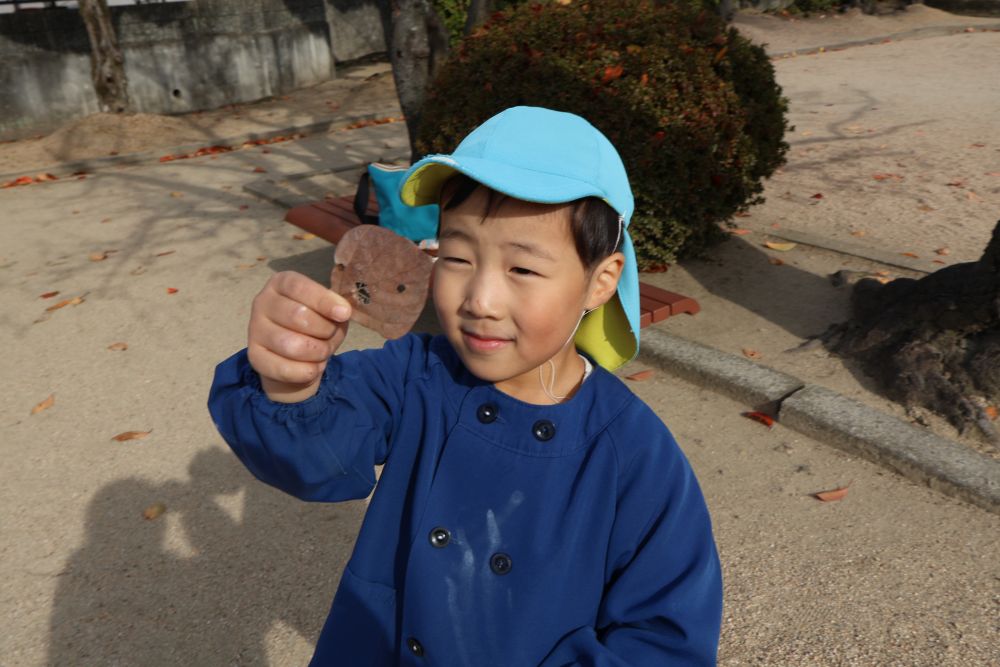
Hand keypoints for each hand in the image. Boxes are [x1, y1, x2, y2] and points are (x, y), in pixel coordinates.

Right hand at [247, 271, 351, 401]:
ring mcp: (255, 329)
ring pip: (291, 344)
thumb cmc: (315, 325)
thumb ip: (336, 308)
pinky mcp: (254, 356)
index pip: (300, 287)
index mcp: (281, 283)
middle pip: (297, 315)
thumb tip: (342, 312)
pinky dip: (306, 371)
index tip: (344, 314)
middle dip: (324, 330)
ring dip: (317, 352)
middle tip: (330, 336)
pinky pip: (283, 369)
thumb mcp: (330, 312)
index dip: (323, 301)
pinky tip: (313, 368)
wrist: (295, 357)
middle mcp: (263, 302)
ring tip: (323, 352)